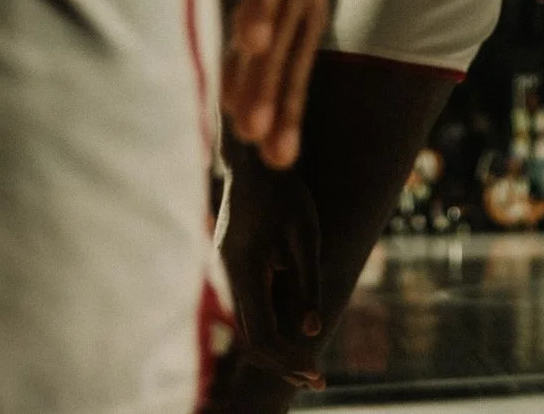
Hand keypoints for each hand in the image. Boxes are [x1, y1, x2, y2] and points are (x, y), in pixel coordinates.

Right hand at [221, 150, 325, 387]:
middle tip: (318, 380)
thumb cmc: (285, 194)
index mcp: (244, 271)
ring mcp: (225, 272)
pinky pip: (247, 307)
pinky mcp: (230, 266)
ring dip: (275, 349)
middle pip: (251, 338)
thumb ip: (308, 283)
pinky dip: (267, 327)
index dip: (288, 360)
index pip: (261, 334)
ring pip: (246, 325)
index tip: (316, 373)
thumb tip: (312, 330)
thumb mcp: (306, 235)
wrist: (253, 162)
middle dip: (283, 363)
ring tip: (308, 367)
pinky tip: (292, 334)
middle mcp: (228, 277)